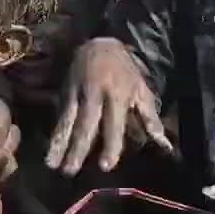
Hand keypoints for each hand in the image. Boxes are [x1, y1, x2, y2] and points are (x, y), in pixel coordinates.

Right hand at [46, 38, 171, 175]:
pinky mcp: (64, 92)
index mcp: (118, 96)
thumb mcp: (142, 91)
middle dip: (77, 148)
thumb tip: (166, 146)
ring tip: (51, 164)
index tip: (105, 166)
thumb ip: (151, 120)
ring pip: (67, 121)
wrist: (99, 43)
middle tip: (70, 171)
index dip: (110, 144)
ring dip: (58, 143)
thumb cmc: (125, 72)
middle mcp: (95, 95)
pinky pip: (59, 115)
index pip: (113, 124)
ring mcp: (76, 93)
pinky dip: (53, 132)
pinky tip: (48, 149)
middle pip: (85, 125)